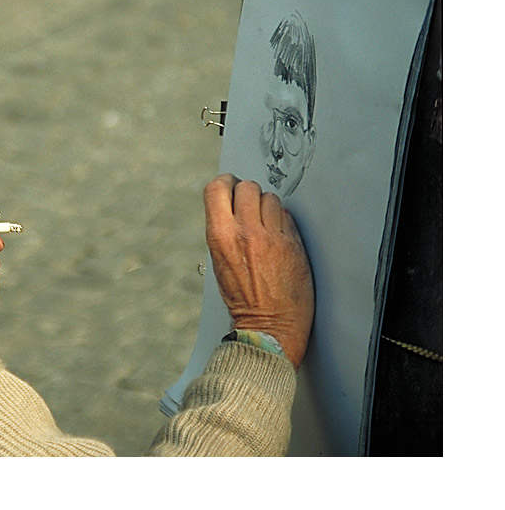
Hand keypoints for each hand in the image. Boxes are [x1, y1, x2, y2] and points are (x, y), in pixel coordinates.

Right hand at [203, 174, 314, 368]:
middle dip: (247, 193)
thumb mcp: (219, 262)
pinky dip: (282, 222)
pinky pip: (287, 216)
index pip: (217, 188)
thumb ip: (224, 231)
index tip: (229, 186)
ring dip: (267, 207)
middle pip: (247, 187)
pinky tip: (278, 237)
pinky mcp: (293, 244)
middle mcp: (245, 232)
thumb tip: (231, 206)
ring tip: (265, 224)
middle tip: (248, 206)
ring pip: (270, 198)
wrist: (269, 326)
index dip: (224, 184)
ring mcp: (271, 237)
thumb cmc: (243, 299)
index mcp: (220, 236)